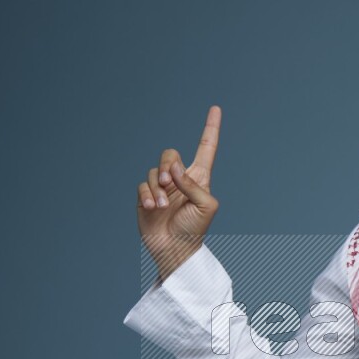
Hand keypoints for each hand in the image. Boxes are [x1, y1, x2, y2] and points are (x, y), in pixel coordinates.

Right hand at [136, 104, 221, 282]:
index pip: (206, 148)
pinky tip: (152, 207)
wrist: (175, 250)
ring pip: (154, 170)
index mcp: (199, 178)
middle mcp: (180, 178)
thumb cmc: (195, 230)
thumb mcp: (206, 207)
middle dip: (167, 164)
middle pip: (170, 153)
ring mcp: (162, 187)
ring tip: (161, 206)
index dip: (210, 128)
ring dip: (157, 187)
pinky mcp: (146, 195)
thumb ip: (194, 185)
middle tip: (168, 183)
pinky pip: (143, 184)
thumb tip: (174, 170)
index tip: (215, 108)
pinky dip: (147, 194)